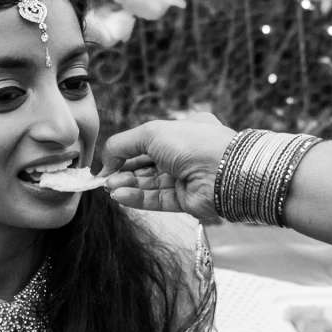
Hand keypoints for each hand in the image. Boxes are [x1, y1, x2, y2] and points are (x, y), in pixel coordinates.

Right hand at [99, 117, 237, 221]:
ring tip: (110, 188)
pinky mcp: (186, 200)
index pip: (148, 142)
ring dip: (128, 186)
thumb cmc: (194, 144)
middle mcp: (185, 154)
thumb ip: (122, 144)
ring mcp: (186, 178)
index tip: (107, 162)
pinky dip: (137, 198)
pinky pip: (157, 199)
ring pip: (150, 184)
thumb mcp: (151, 132)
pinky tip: (120, 197)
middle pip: (146, 165)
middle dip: (124, 171)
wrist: (225, 172)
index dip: (126, 152)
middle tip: (106, 178)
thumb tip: (106, 159)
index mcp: (183, 131)